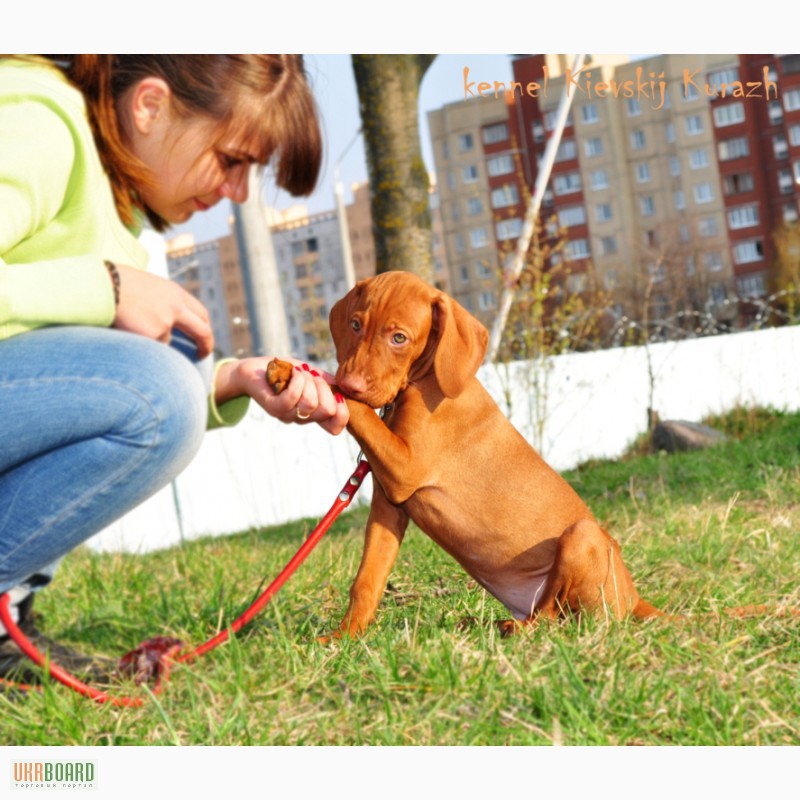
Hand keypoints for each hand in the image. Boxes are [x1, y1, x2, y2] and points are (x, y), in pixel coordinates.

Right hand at [112, 265, 214, 357]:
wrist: (100, 285)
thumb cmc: (116, 284)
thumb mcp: (147, 287)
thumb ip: (162, 302)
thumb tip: (168, 323)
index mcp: (175, 292)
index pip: (200, 312)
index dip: (204, 326)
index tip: (204, 338)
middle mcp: (176, 306)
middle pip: (202, 330)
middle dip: (205, 345)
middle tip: (201, 355)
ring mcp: (166, 320)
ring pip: (166, 339)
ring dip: (150, 337)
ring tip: (130, 320)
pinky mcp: (154, 333)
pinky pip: (151, 344)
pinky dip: (140, 340)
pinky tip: (126, 325)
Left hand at [215, 358, 348, 434]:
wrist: (254, 369)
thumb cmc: (284, 372)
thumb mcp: (312, 375)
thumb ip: (327, 383)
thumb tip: (343, 387)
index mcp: (313, 413)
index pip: (336, 427)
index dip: (342, 412)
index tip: (335, 393)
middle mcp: (302, 418)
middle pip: (327, 411)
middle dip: (323, 387)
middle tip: (311, 377)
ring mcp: (287, 415)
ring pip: (311, 403)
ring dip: (308, 381)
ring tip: (298, 373)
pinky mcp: (274, 408)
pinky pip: (292, 397)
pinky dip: (296, 380)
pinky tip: (293, 372)